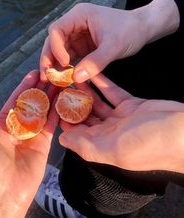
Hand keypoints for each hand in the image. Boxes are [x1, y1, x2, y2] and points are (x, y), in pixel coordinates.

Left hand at [0, 70, 58, 217]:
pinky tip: (64, 99)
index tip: (34, 73)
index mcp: (1, 125)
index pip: (15, 100)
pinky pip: (51, 125)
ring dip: (51, 97)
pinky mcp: (44, 144)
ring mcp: (32, 136)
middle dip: (41, 89)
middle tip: (51, 75)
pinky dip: (58, 112)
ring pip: (44, 112)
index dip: (24, 86)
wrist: (0, 191)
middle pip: (32, 104)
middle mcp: (18, 129)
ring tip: (60, 83)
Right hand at [40, 0, 178, 82]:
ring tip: (52, 81)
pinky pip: (69, 56)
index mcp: (79, 15)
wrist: (144, 29)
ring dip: (55, 65)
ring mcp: (77, 35)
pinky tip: (64, 79)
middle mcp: (74, 23)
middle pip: (53, 40)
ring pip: (59, 50)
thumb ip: (95, 62)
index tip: (64, 64)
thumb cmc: (130, 30)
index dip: (56, 47)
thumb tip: (75, 78)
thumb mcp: (114, 46)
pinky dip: (66, 67)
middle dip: (49, 58)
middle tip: (46, 76)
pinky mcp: (82, 46)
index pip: (57, 30)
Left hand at [59, 74, 183, 172]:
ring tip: (71, 77)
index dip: (63, 119)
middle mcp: (109, 133)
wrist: (182, 132)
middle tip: (60, 86)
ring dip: (85, 91)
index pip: (76, 133)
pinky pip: (112, 93)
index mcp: (102, 145)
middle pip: (85, 116)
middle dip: (72, 102)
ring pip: (97, 103)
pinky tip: (91, 74)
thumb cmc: (148, 143)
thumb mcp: (114, 148)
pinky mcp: (131, 105)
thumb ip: (86, 145)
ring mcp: (121, 118)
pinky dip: (102, 84)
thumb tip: (62, 141)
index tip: (52, 103)